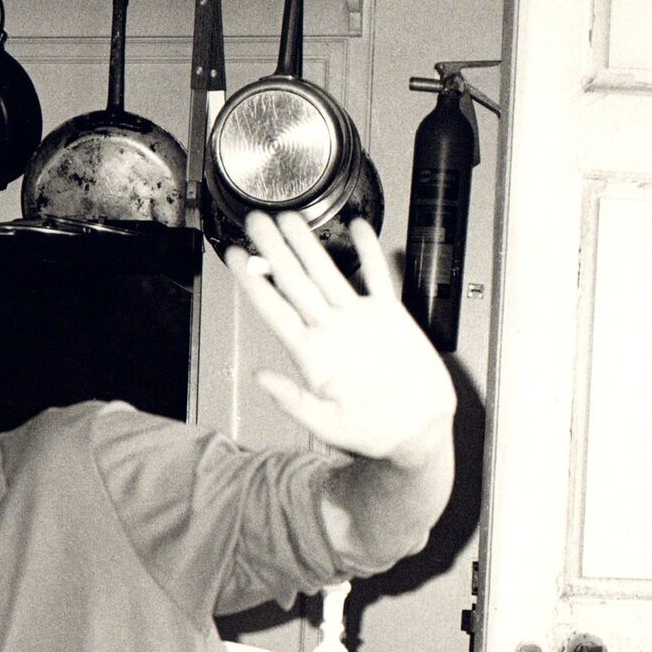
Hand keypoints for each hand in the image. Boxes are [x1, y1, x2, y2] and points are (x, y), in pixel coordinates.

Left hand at [226, 213, 455, 466]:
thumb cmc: (372, 435)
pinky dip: (368, 252)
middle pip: (294, 281)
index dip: (253, 282)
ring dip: (309, 244)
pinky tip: (358, 228)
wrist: (417, 433)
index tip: (235, 257)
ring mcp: (358, 321)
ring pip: (327, 272)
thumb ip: (293, 400)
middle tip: (256, 220)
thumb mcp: (327, 425)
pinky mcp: (390, 318)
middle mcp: (330, 331)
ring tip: (291, 216)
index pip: (273, 309)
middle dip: (273, 249)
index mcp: (312, 354)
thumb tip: (259, 379)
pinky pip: (376, 277)